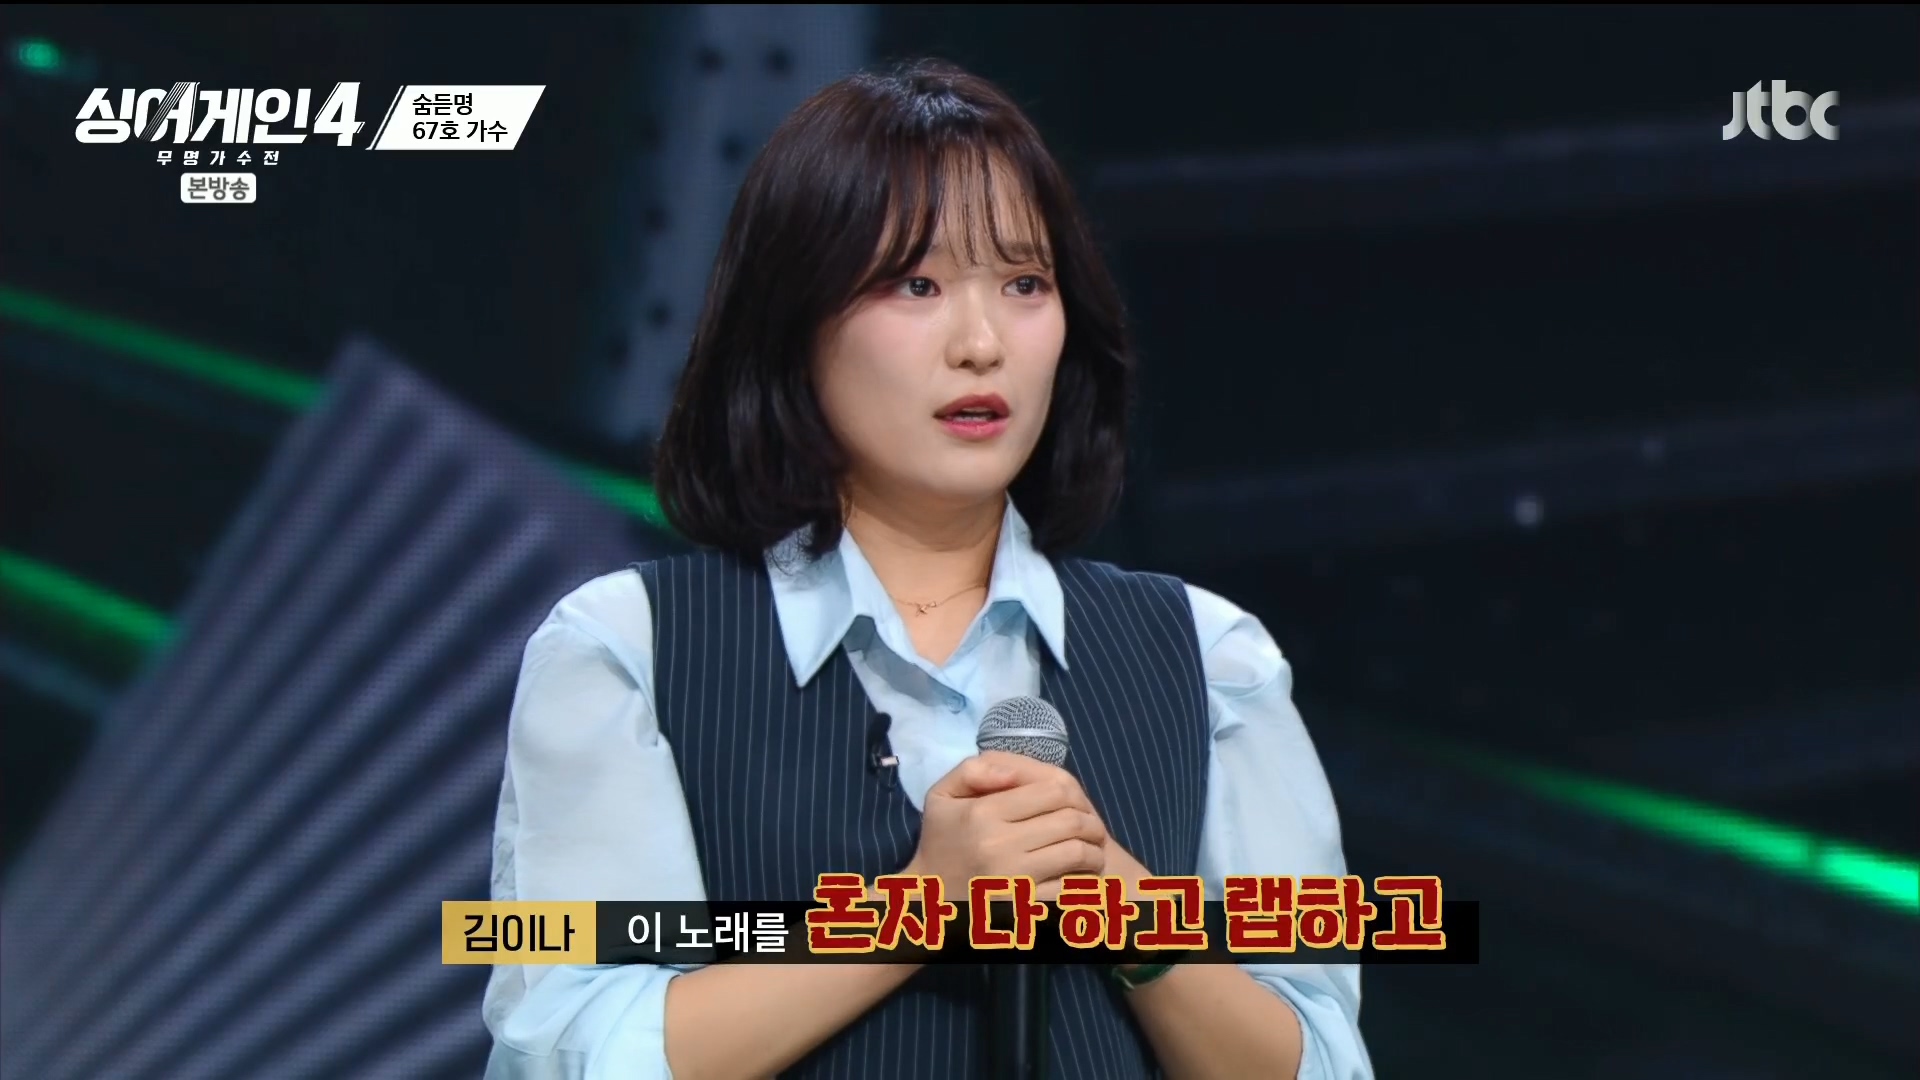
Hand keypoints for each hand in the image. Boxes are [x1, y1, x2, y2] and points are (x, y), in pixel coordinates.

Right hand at [905, 751, 1108, 900]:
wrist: (930, 899)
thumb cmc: (942, 842)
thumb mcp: (943, 796)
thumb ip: (974, 770)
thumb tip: (1014, 770)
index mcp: (983, 813)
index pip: (1053, 791)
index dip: (1073, 793)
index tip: (1076, 803)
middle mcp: (999, 844)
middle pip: (1072, 821)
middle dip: (1091, 823)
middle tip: (1093, 829)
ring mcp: (1014, 879)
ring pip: (1077, 853)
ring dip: (1094, 851)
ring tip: (1092, 851)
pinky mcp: (1024, 907)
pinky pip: (1070, 888)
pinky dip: (1083, 881)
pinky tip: (1079, 877)